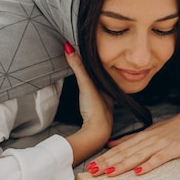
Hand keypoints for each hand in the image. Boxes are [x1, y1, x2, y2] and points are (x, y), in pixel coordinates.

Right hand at [63, 42, 112, 164]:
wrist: (96, 133)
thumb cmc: (95, 108)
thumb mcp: (86, 84)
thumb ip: (78, 66)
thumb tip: (68, 47)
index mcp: (110, 87)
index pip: (107, 72)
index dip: (102, 63)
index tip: (95, 53)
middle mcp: (110, 97)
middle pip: (104, 82)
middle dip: (99, 74)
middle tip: (92, 63)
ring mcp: (104, 107)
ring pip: (102, 92)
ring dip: (96, 85)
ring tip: (90, 76)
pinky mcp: (96, 116)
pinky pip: (96, 101)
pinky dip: (92, 95)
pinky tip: (89, 97)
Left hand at [87, 96, 179, 176]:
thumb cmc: (175, 127)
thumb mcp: (150, 130)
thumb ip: (131, 139)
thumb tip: (110, 143)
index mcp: (143, 136)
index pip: (120, 148)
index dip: (105, 157)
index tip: (91, 166)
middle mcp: (149, 139)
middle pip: (125, 153)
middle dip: (107, 163)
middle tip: (92, 172)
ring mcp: (161, 144)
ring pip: (138, 156)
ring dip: (122, 165)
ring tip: (109, 174)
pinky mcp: (174, 149)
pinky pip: (159, 158)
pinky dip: (149, 165)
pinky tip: (139, 172)